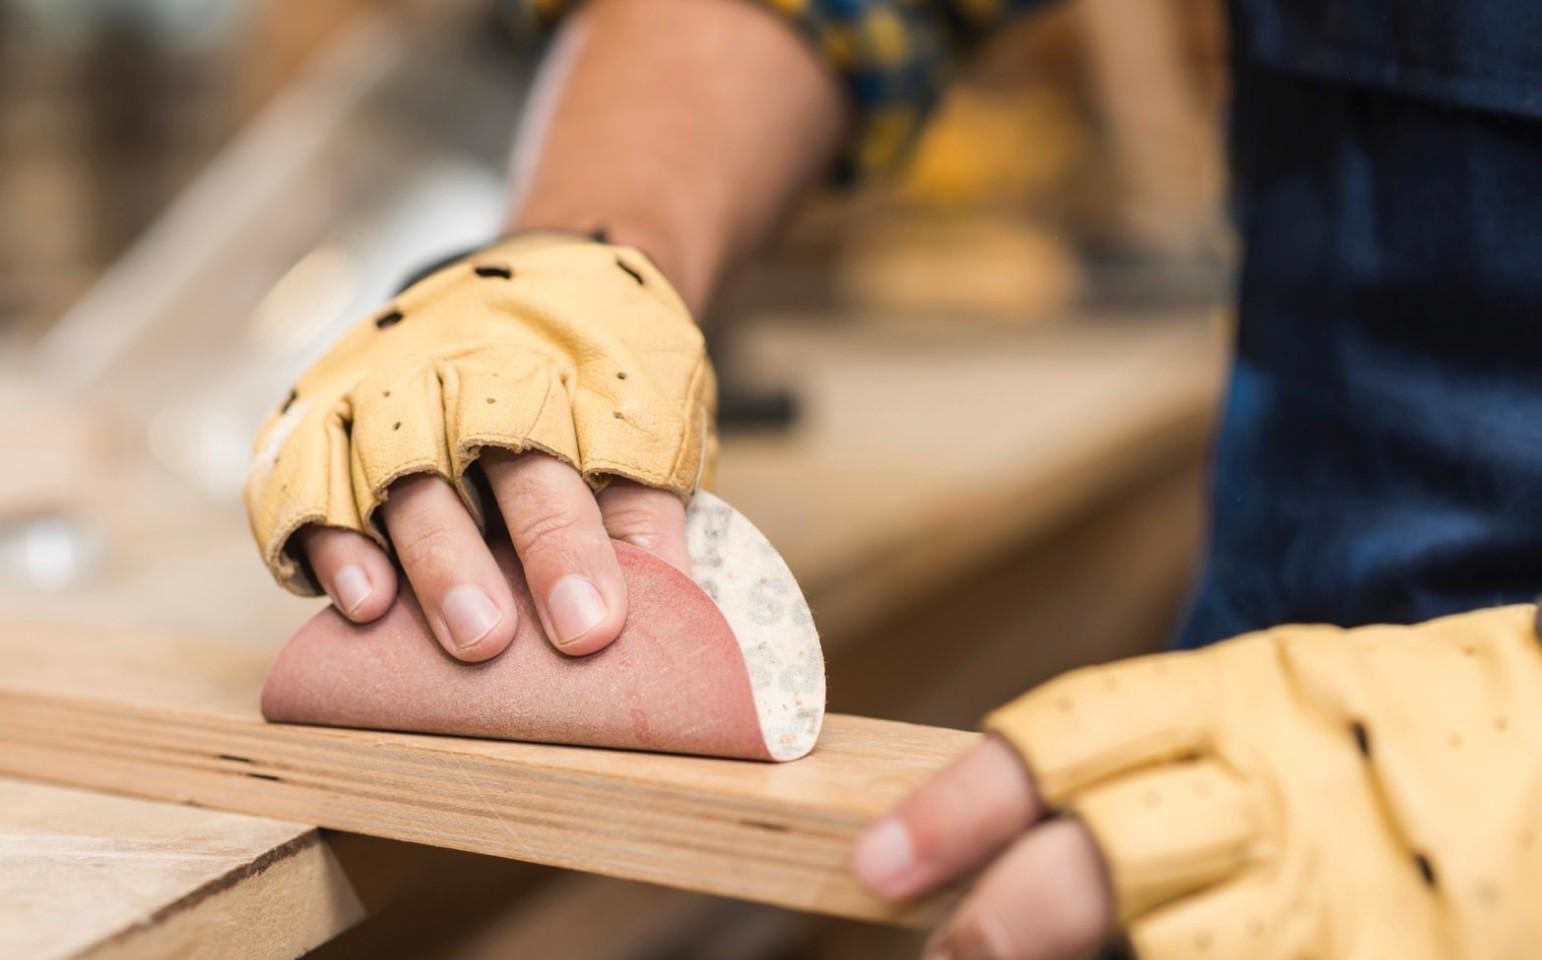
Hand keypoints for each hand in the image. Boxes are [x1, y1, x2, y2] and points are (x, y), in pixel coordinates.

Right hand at [245, 234, 714, 661]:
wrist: (534, 279)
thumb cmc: (596, 379)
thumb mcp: (650, 421)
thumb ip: (649, 516)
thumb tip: (676, 623)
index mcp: (564, 377)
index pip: (574, 466)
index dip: (574, 550)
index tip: (590, 629)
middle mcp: (469, 377)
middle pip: (477, 467)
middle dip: (477, 558)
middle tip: (489, 641)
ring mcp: (393, 394)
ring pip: (393, 473)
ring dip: (412, 555)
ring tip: (408, 620)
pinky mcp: (326, 419)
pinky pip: (305, 480)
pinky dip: (324, 538)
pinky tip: (355, 597)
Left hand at [856, 605, 1541, 959]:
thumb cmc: (1373, 725)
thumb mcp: (1265, 694)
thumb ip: (1149, 754)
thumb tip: (992, 836)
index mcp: (1238, 692)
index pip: (1068, 735)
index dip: (963, 804)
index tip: (879, 862)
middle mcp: (1282, 784)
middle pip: (1108, 853)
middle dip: (1006, 919)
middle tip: (939, 957)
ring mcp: (1347, 885)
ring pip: (1181, 950)